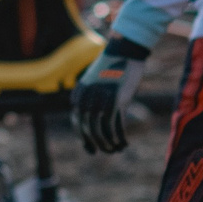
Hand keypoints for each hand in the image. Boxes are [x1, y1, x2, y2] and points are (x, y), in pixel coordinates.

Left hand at [74, 37, 150, 154]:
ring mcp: (102, 100)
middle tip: (107, 151)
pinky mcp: (117, 101)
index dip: (84, 139)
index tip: (91, 150)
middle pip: (90, 130)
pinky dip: (120, 137)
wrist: (124, 50)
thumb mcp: (96, 83)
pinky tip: (124, 142)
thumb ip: (92, 100)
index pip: (78, 124)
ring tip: (117, 148)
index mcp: (79, 96)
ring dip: (110, 144)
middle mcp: (87, 100)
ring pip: (102, 131)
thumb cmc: (112, 67)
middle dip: (98, 144)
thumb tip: (93, 121)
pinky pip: (116, 126)